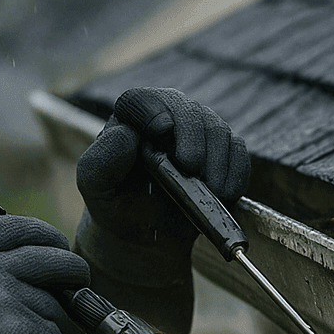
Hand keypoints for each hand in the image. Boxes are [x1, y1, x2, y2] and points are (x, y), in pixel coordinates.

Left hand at [76, 87, 249, 277]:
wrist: (145, 233)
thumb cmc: (116, 204)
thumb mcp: (96, 187)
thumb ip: (101, 161)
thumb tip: (126, 134)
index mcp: (131, 119)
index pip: (140, 101)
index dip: (152, 109)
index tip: (161, 131)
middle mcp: (167, 117)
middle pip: (185, 109)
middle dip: (192, 135)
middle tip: (190, 166)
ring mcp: (198, 132)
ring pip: (216, 128)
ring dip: (216, 158)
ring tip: (209, 188)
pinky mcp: (222, 152)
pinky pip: (238, 150)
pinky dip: (235, 171)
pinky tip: (225, 192)